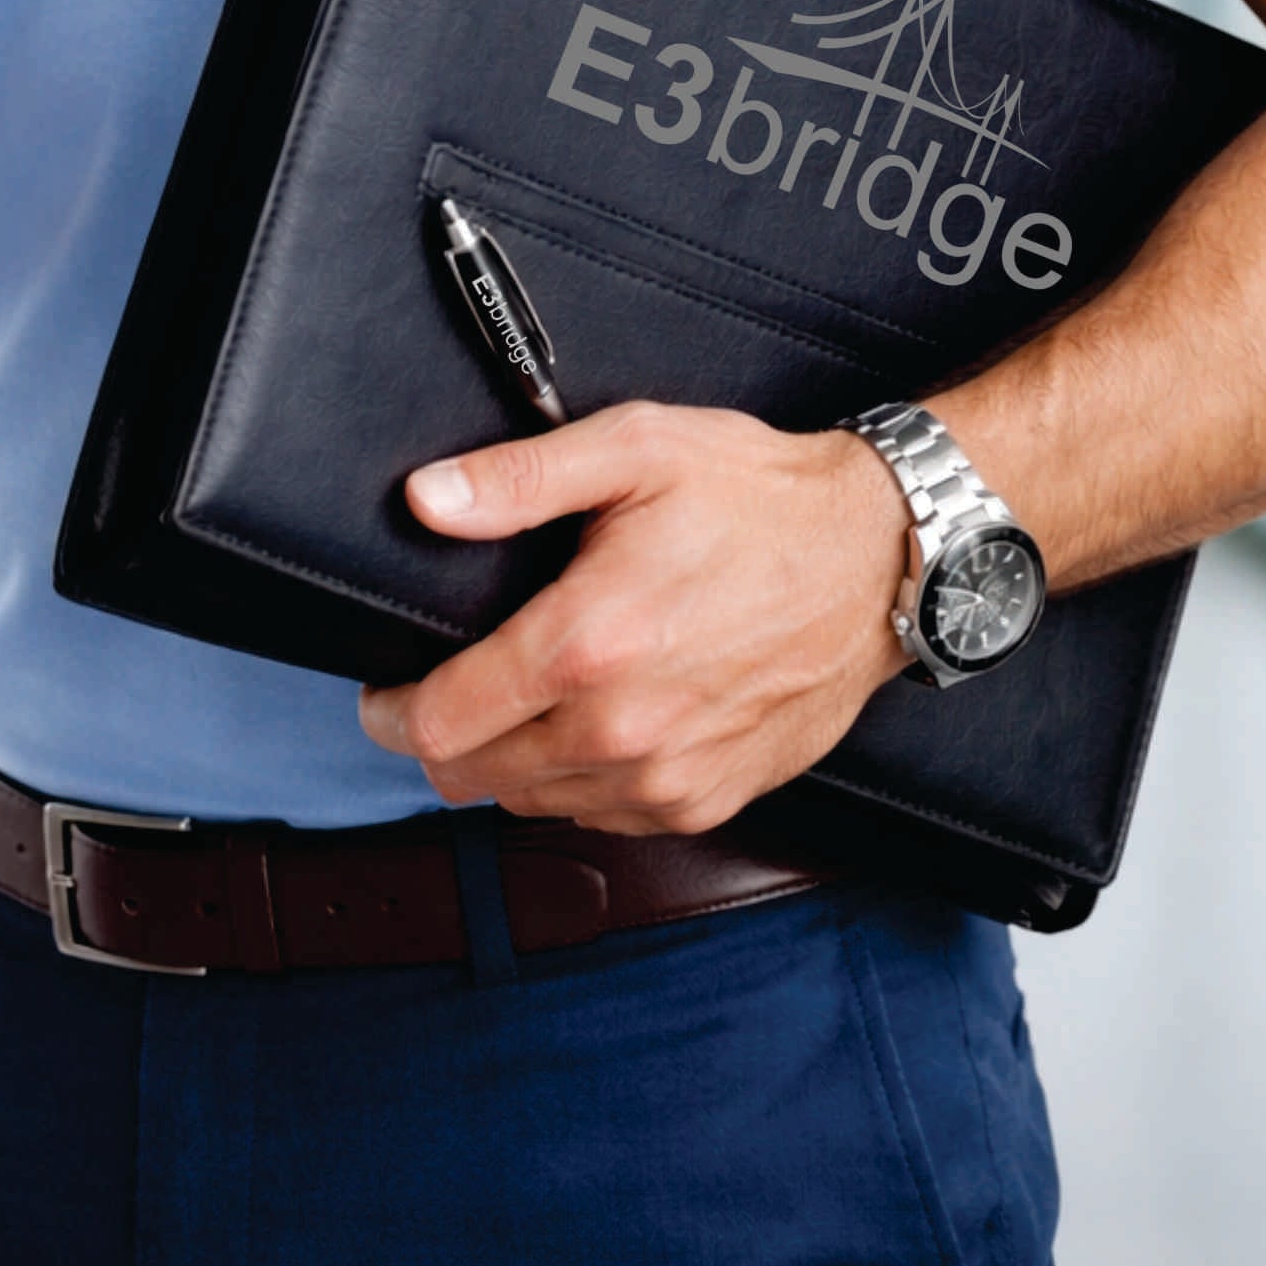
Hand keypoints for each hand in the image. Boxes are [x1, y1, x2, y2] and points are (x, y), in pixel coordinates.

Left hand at [357, 402, 911, 834]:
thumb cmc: (760, 498)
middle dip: (442, 737)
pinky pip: (602, 816)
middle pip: (472, 776)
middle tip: (450, 689)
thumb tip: (430, 499)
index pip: (442, 720)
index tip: (387, 690)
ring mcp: (667, 777)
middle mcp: (622, 728)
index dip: (393, 709)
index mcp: (588, 642)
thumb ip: (519, 479)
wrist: (878, 558)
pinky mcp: (707, 800)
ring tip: (526, 699)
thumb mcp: (635, 449)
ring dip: (510, 761)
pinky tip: (594, 722)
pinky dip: (579, 781)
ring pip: (531, 802)